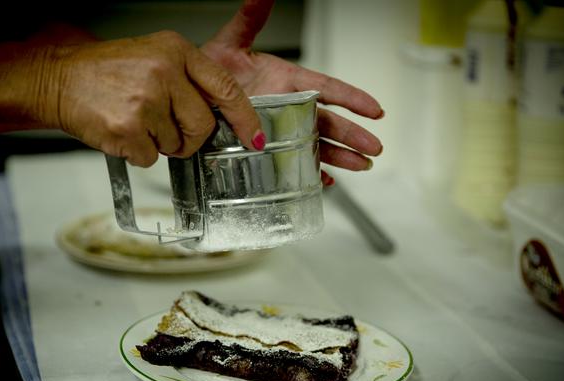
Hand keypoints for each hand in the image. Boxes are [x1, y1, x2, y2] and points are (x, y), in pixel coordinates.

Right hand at [44, 31, 263, 165]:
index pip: (224, 87)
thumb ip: (189, 80)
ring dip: (158, 144)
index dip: (244, 117)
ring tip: (135, 120)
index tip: (255, 137)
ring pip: (176, 145)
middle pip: (203, 126)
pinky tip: (122, 131)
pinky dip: (137, 153)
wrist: (59, 79)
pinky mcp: (128, 128)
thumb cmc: (107, 72)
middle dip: (189, 138)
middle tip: (166, 130)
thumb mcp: (155, 57)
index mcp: (176, 51)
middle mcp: (164, 72)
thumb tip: (219, 116)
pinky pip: (150, 158)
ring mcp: (146, 100)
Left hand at [201, 0, 383, 181]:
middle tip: (374, 148)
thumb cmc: (211, 69)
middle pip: (328, 122)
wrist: (189, 93)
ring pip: (316, 144)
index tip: (375, 109)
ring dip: (339, 156)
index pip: (327, 88)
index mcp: (286, 80)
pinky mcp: (267, 147)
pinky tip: (324, 180)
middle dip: (353, 135)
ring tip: (360, 166)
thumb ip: (250, 18)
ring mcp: (280, 128)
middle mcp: (288, 105)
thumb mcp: (231, 43)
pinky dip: (309, 172)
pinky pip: (293, 163)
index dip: (352, 98)